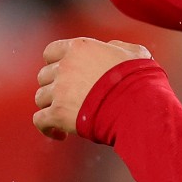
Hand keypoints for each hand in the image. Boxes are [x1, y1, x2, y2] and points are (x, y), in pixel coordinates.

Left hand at [33, 37, 151, 139]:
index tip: (63, 73)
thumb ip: (120, 47)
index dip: (55, 63)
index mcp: (80, 48)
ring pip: (41, 98)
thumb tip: (111, 46)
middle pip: (44, 76)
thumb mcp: (136, 54)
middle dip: (54, 87)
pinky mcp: (58, 114)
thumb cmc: (141, 80)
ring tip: (67, 117)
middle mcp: (65, 66)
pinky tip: (61, 135)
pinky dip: (47, 128)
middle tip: (69, 99)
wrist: (138, 106)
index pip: (51, 51)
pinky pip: (40, 120)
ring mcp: (59, 90)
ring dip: (51, 106)